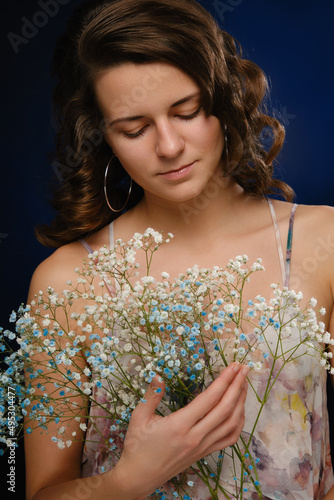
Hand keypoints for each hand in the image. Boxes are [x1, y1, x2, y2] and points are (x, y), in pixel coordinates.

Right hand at [113, 362, 248, 497]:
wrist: (139, 477)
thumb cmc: (137, 446)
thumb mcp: (139, 417)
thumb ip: (151, 395)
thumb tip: (159, 375)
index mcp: (180, 425)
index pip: (210, 398)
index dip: (224, 380)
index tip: (233, 366)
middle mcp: (196, 436)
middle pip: (225, 408)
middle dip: (237, 386)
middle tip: (244, 369)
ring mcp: (202, 446)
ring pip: (231, 423)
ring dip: (241, 402)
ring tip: (244, 384)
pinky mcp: (204, 453)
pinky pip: (228, 439)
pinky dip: (238, 423)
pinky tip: (239, 411)